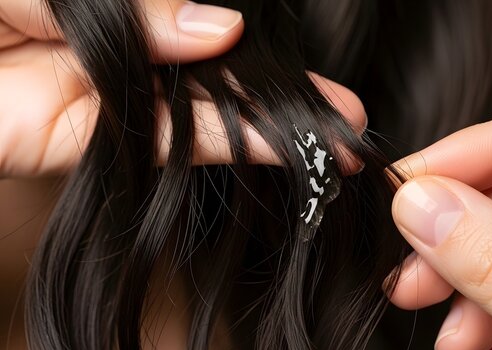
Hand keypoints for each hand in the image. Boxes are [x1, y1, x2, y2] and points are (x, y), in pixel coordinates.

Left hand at [0, 0, 365, 177]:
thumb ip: (130, 10)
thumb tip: (220, 28)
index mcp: (119, 11)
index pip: (204, 21)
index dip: (256, 40)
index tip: (302, 54)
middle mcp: (127, 53)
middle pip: (218, 73)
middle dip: (284, 91)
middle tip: (343, 110)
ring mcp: (118, 101)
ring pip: (207, 114)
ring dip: (273, 127)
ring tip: (334, 138)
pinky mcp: (100, 146)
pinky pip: (173, 143)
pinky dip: (226, 142)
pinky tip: (280, 142)